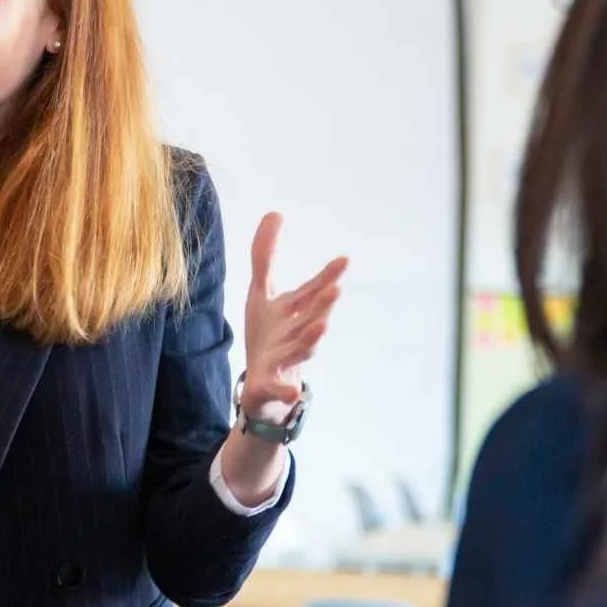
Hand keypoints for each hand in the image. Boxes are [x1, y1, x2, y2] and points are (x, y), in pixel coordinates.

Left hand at [239, 213, 343, 422]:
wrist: (263, 387)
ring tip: (323, 325)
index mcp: (295, 314)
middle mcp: (296, 335)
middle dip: (323, 304)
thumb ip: (266, 256)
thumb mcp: (262, 294)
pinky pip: (280, 391)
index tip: (345, 259)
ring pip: (302, 349)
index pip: (312, 292)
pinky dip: (287, 393)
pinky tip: (294, 394)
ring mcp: (286, 362)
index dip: (327, 276)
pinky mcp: (270, 386)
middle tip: (336, 289)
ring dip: (313, 338)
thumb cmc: (269, 336)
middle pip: (311, 317)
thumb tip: (275, 213)